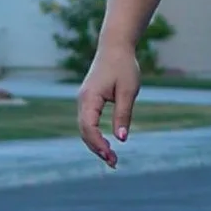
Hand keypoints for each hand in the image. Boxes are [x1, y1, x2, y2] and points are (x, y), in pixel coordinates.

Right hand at [78, 40, 140, 164]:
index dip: (98, 145)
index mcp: (89, 98)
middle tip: (114, 163)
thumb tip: (121, 139)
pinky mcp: (88, 101)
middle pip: (84, 132)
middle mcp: (82, 101)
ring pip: (85, 129)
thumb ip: (123, 114)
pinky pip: (88, 123)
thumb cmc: (124, 66)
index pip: (89, 128)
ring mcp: (84, 101)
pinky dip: (96, 136)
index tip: (112, 156)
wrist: (115, 47)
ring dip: (96, 145)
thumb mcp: (128, 91)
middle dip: (97, 149)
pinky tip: (106, 145)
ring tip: (112, 159)